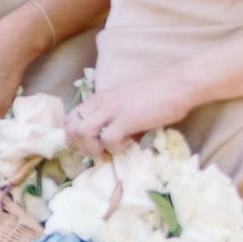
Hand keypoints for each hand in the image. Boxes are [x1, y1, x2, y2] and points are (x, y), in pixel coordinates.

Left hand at [64, 73, 186, 155]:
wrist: (174, 88)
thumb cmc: (152, 98)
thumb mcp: (122, 105)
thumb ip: (110, 119)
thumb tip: (104, 144)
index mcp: (97, 100)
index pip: (68, 119)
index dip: (73, 138)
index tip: (88, 147)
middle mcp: (99, 103)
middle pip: (70, 128)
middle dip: (80, 147)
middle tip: (98, 153)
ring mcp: (111, 110)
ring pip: (82, 132)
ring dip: (93, 148)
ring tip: (109, 151)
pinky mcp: (126, 119)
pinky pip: (108, 139)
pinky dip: (115, 148)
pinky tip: (127, 145)